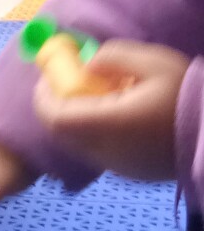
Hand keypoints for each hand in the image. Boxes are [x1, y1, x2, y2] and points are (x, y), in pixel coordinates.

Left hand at [34, 39, 188, 180]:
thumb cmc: (186, 95)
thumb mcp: (154, 62)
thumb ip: (114, 57)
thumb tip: (87, 65)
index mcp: (109, 125)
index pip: (55, 118)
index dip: (43, 97)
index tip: (46, 77)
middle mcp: (106, 152)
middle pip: (61, 134)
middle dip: (56, 107)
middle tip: (66, 83)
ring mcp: (117, 167)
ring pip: (77, 144)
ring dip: (75, 120)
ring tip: (95, 96)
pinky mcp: (129, 173)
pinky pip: (96, 152)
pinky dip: (93, 132)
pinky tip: (115, 114)